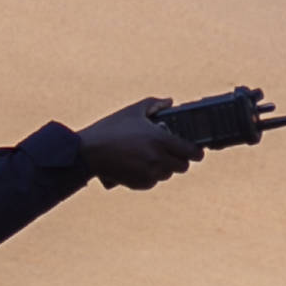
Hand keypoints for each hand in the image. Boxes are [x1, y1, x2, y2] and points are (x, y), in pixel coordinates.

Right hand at [74, 97, 204, 189]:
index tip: (195, 151)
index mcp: (160, 139)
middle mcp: (158, 158)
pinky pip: (153, 182)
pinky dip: (150, 176)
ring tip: (152, 157)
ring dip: (164, 167)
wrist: (89, 152)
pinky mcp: (139, 183)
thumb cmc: (111, 129)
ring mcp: (149, 173)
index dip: (196, 152)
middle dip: (180, 159)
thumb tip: (169, 102)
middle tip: (172, 152)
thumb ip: (154, 104)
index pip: (191, 152)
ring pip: (167, 174)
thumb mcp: (133, 110)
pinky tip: (140, 166)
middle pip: (183, 166)